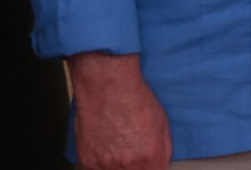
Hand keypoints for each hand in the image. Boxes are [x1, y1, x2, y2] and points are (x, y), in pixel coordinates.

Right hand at [66, 53, 171, 169]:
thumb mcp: (162, 123)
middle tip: (132, 154)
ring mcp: (105, 165)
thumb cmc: (136, 100)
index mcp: (151, 156)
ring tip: (118, 150)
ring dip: (118, 168)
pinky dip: (101, 165)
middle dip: (137, 168)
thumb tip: (161, 163)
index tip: (149, 164)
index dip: (153, 168)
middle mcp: (128, 165)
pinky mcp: (87, 161)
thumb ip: (163, 148)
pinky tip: (104, 150)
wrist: (107, 88)